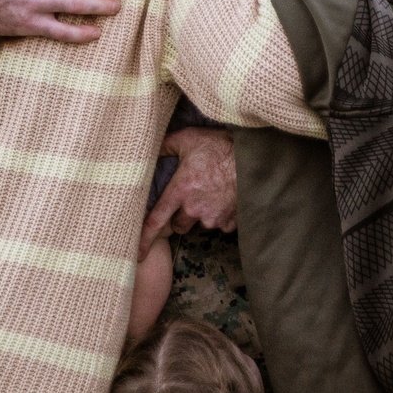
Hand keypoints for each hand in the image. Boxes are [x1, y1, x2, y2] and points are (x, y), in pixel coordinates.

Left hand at [139, 128, 236, 254]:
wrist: (254, 159)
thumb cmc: (219, 147)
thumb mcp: (188, 138)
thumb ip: (165, 146)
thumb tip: (149, 150)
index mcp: (180, 191)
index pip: (156, 221)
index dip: (144, 239)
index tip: (137, 254)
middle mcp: (194, 209)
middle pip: (178, 226)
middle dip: (180, 217)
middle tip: (190, 198)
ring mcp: (213, 217)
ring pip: (201, 224)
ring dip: (202, 214)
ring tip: (212, 192)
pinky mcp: (230, 222)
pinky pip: (221, 224)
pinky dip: (221, 215)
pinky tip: (225, 198)